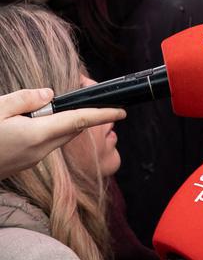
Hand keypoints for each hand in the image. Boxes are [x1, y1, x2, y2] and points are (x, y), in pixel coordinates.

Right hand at [0, 88, 125, 178]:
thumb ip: (25, 99)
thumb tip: (49, 95)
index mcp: (36, 135)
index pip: (78, 122)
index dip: (102, 115)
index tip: (122, 111)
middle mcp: (39, 151)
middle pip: (71, 130)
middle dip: (82, 117)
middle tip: (86, 102)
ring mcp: (32, 161)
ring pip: (58, 139)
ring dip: (62, 124)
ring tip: (46, 111)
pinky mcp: (23, 165)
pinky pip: (44, 146)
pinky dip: (47, 133)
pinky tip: (30, 125)